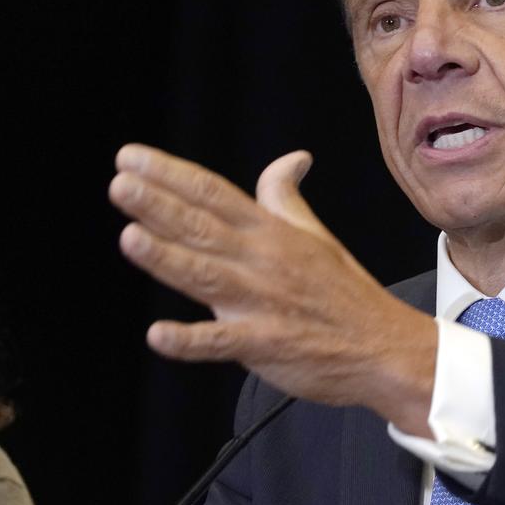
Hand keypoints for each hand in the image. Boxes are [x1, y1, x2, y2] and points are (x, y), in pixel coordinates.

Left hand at [109, 143, 434, 434]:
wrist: (384, 347)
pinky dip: (192, 341)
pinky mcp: (265, 345)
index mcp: (272, 233)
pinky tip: (160, 335)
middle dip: (159, 205)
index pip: (215, 194)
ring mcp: (263, 303)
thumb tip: (292, 158)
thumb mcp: (316, 235)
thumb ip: (286, 198)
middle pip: (204, 228)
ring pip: (207, 276)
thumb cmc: (346, 292)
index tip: (132, 158)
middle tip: (120, 184)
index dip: (172, 174)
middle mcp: (264, 261)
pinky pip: (223, 342)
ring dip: (168, 258)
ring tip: (131, 237)